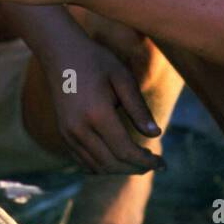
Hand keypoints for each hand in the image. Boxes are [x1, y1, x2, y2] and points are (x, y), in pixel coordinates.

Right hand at [40, 33, 164, 173]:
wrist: (61, 53)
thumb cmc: (96, 61)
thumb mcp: (123, 78)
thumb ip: (139, 108)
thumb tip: (156, 134)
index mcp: (97, 114)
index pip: (125, 151)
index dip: (146, 161)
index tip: (163, 163)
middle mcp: (79, 129)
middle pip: (112, 163)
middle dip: (136, 168)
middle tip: (155, 164)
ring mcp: (68, 133)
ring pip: (97, 166)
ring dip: (121, 170)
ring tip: (140, 162)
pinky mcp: (64, 134)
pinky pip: (84, 161)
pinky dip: (103, 167)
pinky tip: (118, 160)